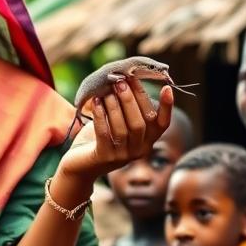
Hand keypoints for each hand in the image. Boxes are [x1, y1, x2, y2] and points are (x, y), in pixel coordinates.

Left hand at [58, 81, 173, 183]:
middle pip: (141, 123)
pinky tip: (96, 101)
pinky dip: (101, 115)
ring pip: (123, 128)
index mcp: (147, 141)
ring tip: (108, 90)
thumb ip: (125, 107)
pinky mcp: (104, 157)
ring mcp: (122, 156)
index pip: (162, 124)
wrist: (79, 166)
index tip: (166, 88)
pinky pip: (104, 133)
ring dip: (116, 106)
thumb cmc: (98, 139)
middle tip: (122, 81)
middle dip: (132, 99)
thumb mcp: (116, 123)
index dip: (166, 107)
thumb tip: (126, 79)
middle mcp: (138, 150)